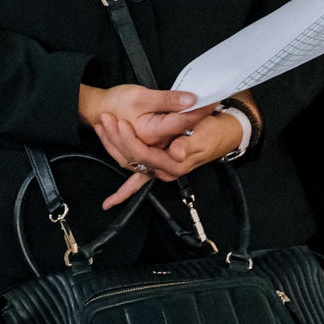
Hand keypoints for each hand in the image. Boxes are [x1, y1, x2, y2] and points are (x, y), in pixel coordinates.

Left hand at [93, 106, 241, 201]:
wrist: (222, 135)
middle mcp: (165, 171)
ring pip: (130, 163)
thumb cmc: (213, 133)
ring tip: (101, 127)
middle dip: (115, 139)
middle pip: (133, 159)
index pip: (144, 154)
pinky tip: (109, 203)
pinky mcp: (158, 166)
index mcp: (174, 164)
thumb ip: (188, 145)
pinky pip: (137, 181)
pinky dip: (123, 192)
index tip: (120, 123)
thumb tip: (175, 153)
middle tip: (105, 120)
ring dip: (113, 147)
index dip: (130, 139)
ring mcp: (160, 170)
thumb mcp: (204, 136)